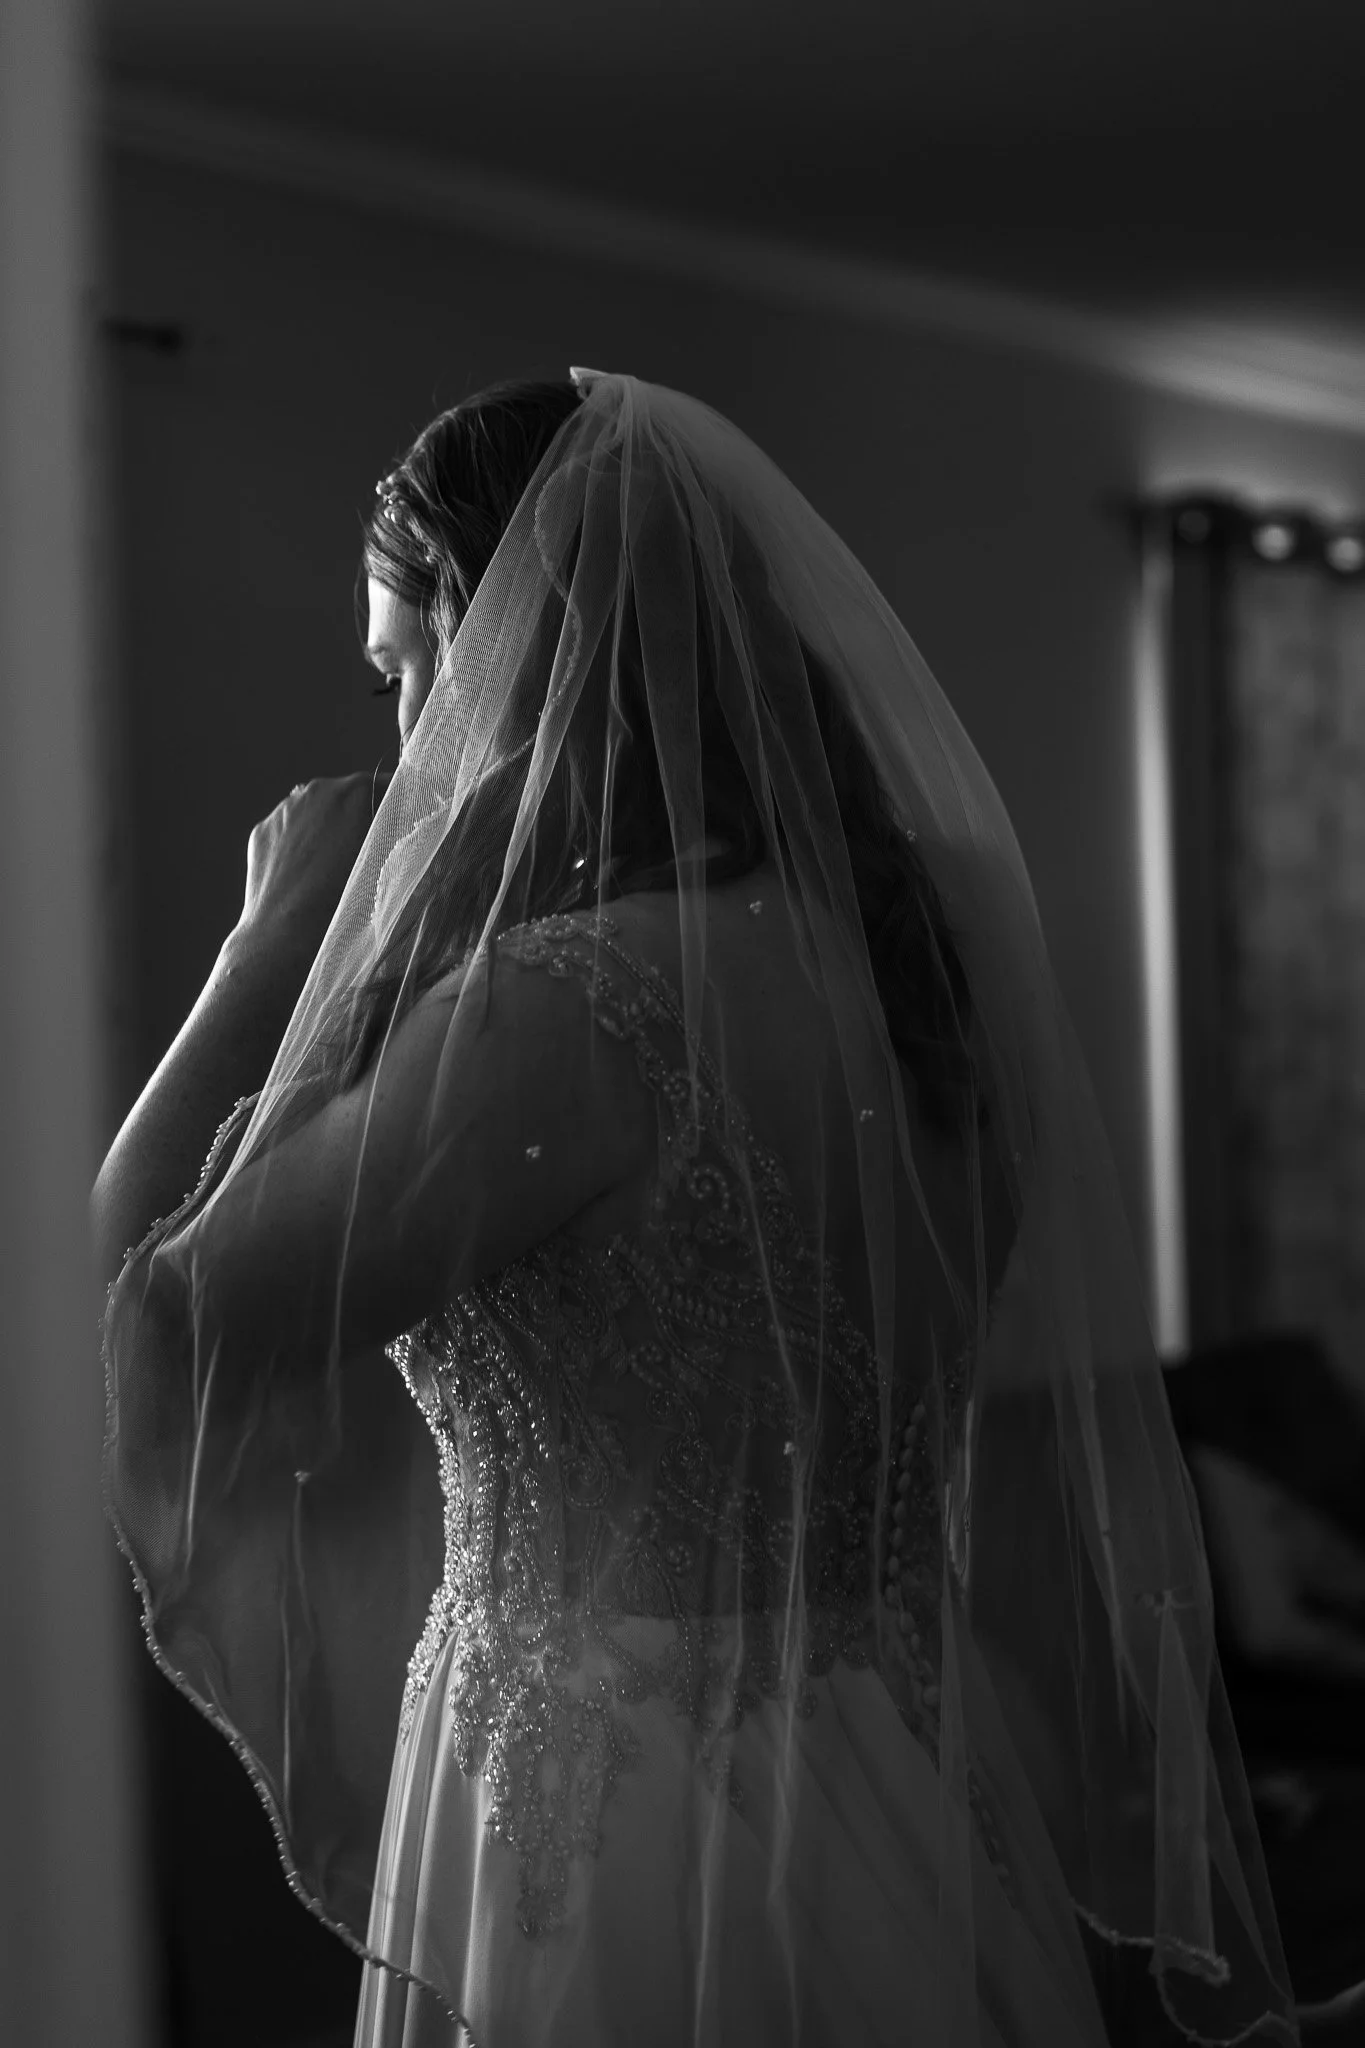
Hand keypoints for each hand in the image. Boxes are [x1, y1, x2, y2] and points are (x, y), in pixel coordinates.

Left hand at [233, 772, 385, 969]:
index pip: (385, 785)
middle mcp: (316, 790)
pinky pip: (288, 830)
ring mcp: (283, 809)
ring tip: (331, 868)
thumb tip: (405, 828)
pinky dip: (298, 845)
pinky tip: (304, 875)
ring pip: (314, 810)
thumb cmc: (343, 904)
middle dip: (358, 815)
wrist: (286, 936)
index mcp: (353, 791)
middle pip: (346, 795)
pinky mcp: (262, 830)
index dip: (397, 804)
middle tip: (366, 851)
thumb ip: (397, 837)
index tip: (404, 821)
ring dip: (326, 828)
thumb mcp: (385, 868)